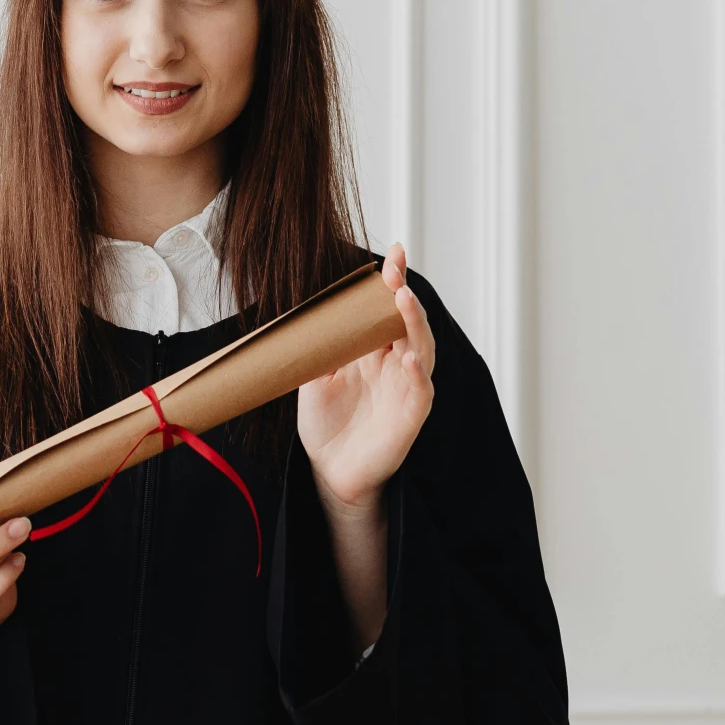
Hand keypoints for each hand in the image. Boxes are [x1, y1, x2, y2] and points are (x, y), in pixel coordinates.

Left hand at [295, 246, 433, 648]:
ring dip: (413, 325)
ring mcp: (407, 388)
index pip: (387, 309)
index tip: (393, 253)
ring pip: (422, 349)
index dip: (393, 281)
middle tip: (395, 270)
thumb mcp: (314, 377)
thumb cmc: (327, 424)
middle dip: (403, 294)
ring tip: (402, 301)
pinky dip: (417, 374)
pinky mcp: (411, 416)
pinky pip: (421, 391)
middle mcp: (396, 364)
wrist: (330, 471)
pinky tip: (408, 358)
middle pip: (408, 322)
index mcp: (374, 350)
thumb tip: (302, 311)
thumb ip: (317, 347)